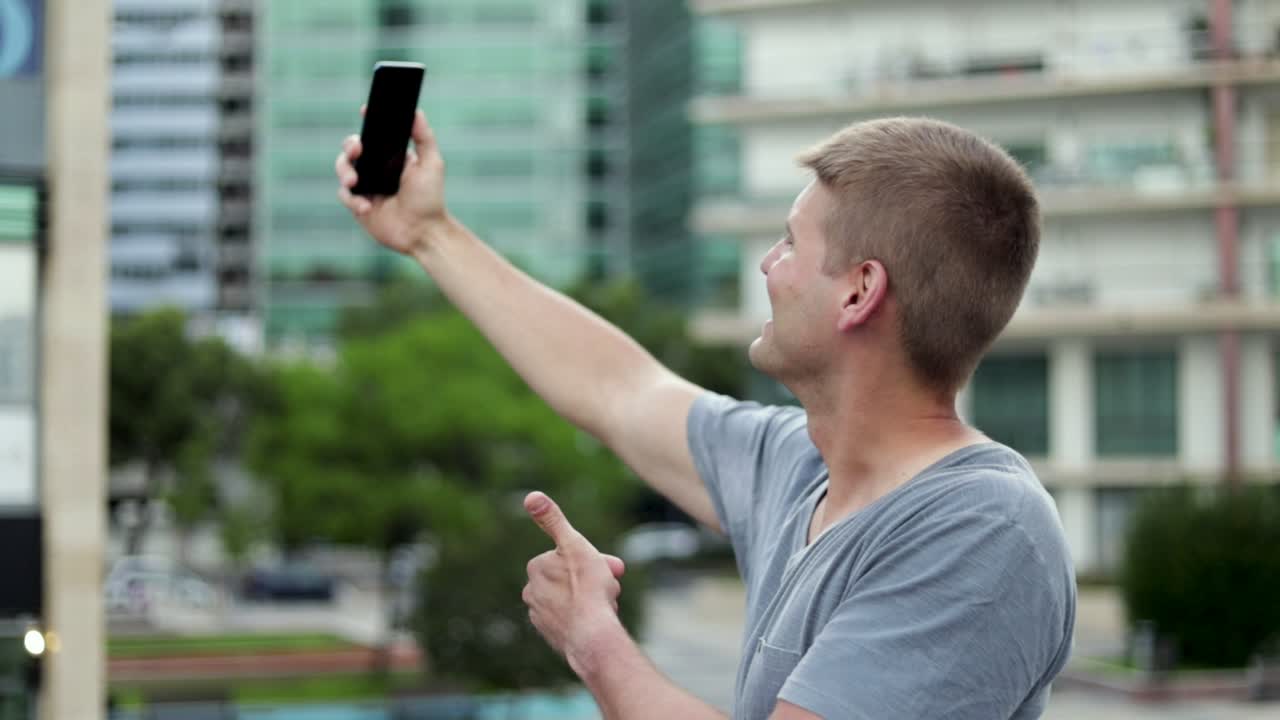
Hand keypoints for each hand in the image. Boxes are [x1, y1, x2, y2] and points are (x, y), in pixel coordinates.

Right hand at [335, 106, 447, 256]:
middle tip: (356, 150)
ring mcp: (365, 187)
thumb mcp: (431, 164)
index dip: (367, 122)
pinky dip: (352, 199)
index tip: (365, 111)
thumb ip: (424, 137)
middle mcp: (375, 169)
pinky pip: (344, 195)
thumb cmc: (430, 199)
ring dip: (345, 171)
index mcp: (390, 157)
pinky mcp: (358, 205)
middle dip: (349, 146)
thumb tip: (416, 111)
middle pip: (351, 149)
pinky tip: (367, 207)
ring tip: (355, 182)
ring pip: (342, 169)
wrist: (423, 232)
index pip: (373, 135)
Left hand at [522, 491, 626, 669]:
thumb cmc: (587, 589)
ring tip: (606, 606)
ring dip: (590, 599)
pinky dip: (584, 618)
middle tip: (613, 587)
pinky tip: (597, 622)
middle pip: (571, 579)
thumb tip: (531, 495)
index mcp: (536, 568)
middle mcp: (531, 592)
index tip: (611, 567)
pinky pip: (572, 621)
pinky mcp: (551, 637)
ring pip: (572, 600)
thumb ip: (553, 520)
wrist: (592, 636)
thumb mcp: (574, 545)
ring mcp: (540, 617)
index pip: (570, 557)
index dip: (593, 560)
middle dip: (593, 580)